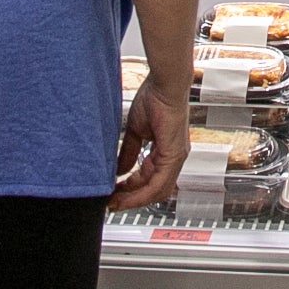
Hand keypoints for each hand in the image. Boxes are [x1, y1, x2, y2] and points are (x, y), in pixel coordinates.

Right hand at [110, 74, 190, 210]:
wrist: (165, 84)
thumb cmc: (155, 97)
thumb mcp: (138, 130)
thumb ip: (131, 151)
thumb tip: (122, 169)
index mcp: (166, 151)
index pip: (149, 179)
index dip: (130, 190)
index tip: (114, 194)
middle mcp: (174, 157)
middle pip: (154, 190)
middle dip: (131, 199)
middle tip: (112, 203)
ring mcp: (176, 157)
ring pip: (156, 191)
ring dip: (134, 199)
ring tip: (115, 202)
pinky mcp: (173, 155)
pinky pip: (158, 183)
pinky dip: (141, 192)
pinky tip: (126, 195)